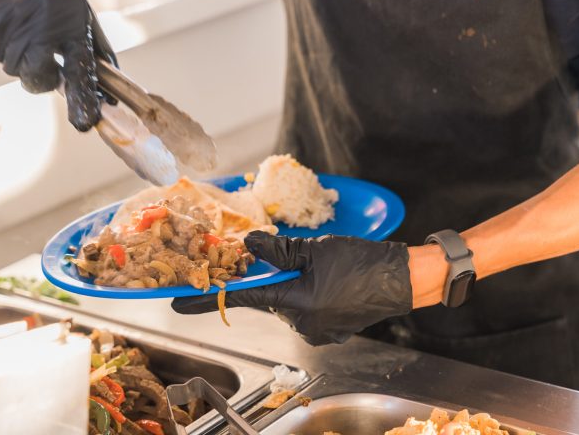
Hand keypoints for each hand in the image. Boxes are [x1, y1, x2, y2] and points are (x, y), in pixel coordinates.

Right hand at [0, 0, 116, 130]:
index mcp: (73, 29)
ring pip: (13, 68)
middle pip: (35, 79)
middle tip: (47, 62)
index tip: (85, 123)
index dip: (82, 99)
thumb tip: (110, 96)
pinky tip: (16, 29)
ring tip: (31, 36)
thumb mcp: (88, 23)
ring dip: (23, 62)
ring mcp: (13, 25)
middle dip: (41, 77)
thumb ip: (99, 58)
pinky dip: (6, 48)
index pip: (79, 73)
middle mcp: (42, 28)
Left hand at [172, 231, 412, 344]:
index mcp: (297, 300)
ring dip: (293, 287)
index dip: (207, 298)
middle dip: (273, 280)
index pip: (241, 298)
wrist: (400, 280)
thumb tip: (248, 246)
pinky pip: (305, 314)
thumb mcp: (316, 248)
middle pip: (268, 298)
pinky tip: (329, 285)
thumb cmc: (361, 259)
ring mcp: (316, 332)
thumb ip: (278, 250)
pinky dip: (308, 298)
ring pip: (287, 305)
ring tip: (322, 271)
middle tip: (295, 261)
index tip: (179, 303)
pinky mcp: (328, 333)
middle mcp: (302, 323)